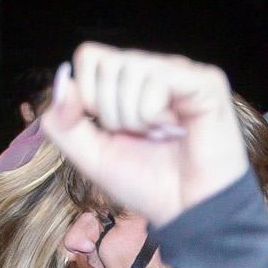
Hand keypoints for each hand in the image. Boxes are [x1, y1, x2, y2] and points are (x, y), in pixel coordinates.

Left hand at [41, 44, 246, 226]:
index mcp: (129, 82)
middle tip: (139, 135)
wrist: (187, 211)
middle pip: (106, 62)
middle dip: (111, 112)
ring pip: (130, 68)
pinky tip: (174, 129)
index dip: (86, 94)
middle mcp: (154, 70)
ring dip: (134, 116)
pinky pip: (157, 79)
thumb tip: (62, 84)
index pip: (89, 56)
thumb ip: (64, 123)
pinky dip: (154, 113)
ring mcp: (180, 73)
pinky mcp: (205, 81)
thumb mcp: (92, 156)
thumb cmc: (148, 182)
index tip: (109, 128)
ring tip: (158, 135)